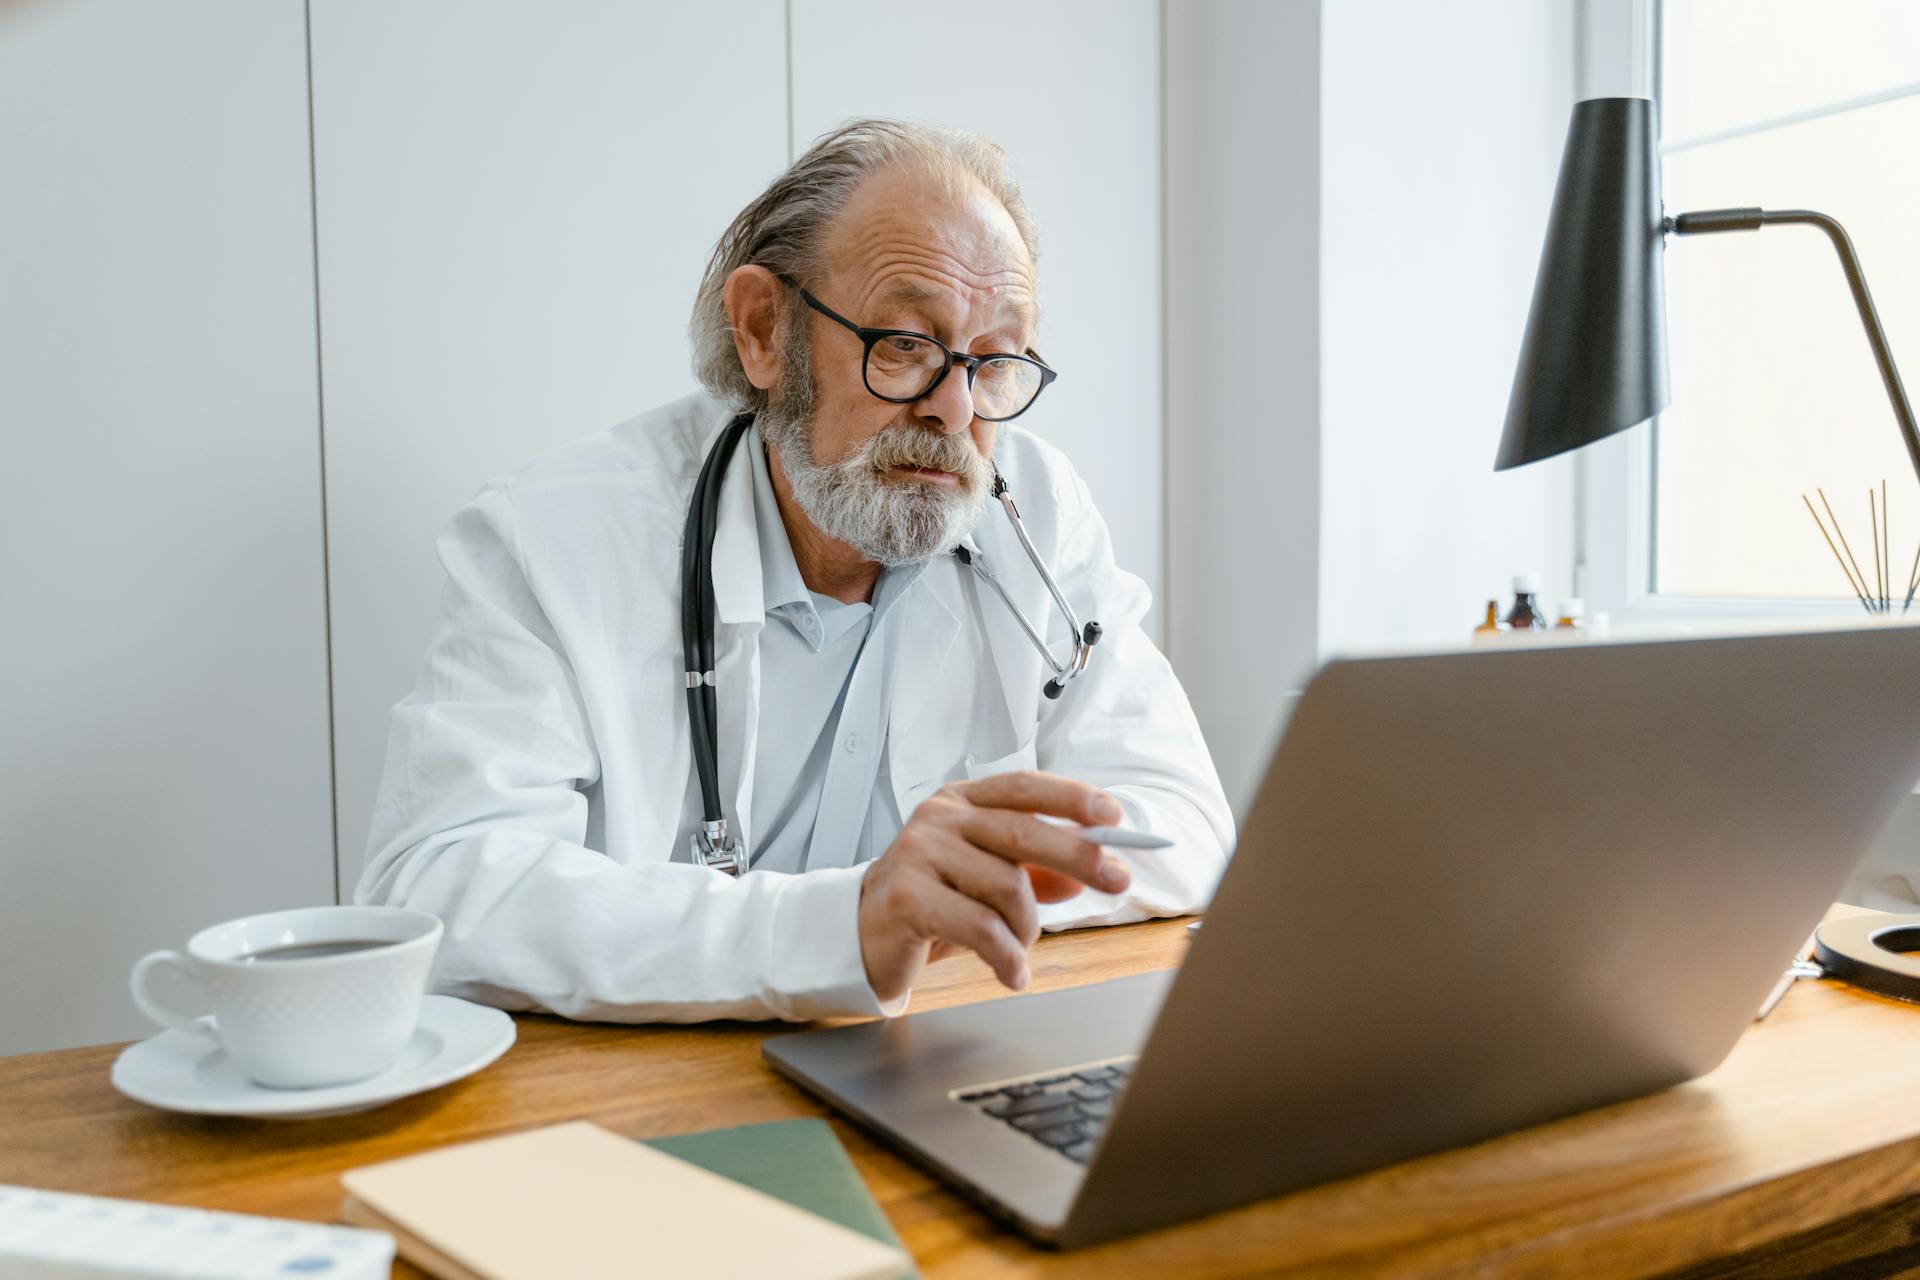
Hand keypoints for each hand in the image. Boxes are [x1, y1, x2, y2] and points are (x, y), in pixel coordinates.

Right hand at [858, 771, 1132, 1003]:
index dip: (1070, 797)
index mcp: (959, 802)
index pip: (1023, 787)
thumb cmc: (928, 901)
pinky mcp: (908, 896)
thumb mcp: (984, 881)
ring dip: (1027, 928)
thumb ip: (1031, 873)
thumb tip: (1080, 877)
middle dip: (1080, 857)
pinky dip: (1007, 956)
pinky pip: (981, 927)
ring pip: (1007, 886)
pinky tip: (1011, 973)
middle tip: (1117, 881)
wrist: (862, 933)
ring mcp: (919, 853)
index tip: (1113, 815)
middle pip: (1024, 832)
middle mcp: (938, 818)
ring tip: (1018, 948)